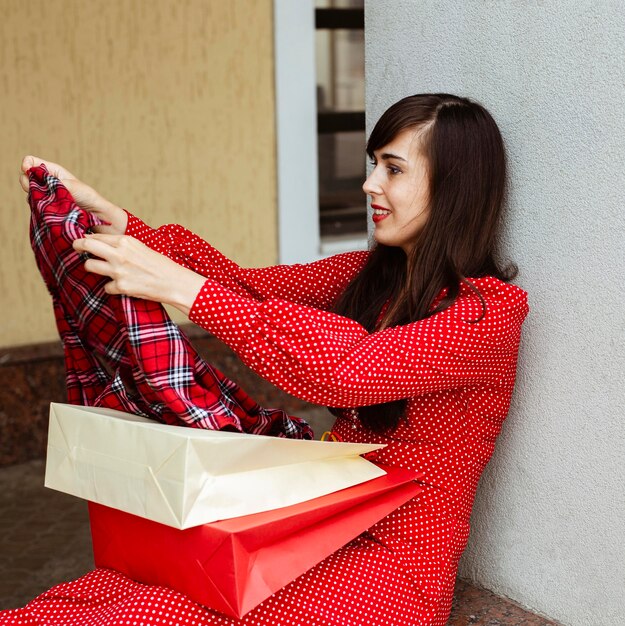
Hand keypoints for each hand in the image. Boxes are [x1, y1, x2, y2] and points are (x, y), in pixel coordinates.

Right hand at [20, 156, 127, 234]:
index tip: (27, 170)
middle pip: (25, 178)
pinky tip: (46, 211)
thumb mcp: (71, 186)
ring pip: (29, 194)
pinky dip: (38, 208)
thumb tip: (31, 178)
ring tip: (49, 202)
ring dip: (34, 197)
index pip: (31, 162)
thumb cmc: (88, 198)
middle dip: (28, 183)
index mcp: (53, 172)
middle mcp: (47, 184)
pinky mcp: (47, 211)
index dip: (26, 164)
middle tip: (41, 191)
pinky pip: (35, 208)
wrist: (98, 218)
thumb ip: (52, 182)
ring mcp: (46, 197)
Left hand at [72, 233, 205, 315]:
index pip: (97, 236)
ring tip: (100, 269)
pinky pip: (105, 286)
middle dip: (77, 246)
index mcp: (126, 241)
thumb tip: (100, 243)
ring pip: (89, 266)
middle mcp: (120, 254)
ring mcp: (118, 271)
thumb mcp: (141, 248)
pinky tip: (122, 285)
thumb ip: (122, 245)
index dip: (87, 238)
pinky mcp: (121, 286)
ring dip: (92, 267)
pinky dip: (111, 287)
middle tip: (76, 248)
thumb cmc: (161, 265)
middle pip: (86, 246)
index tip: (83, 242)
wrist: (174, 282)